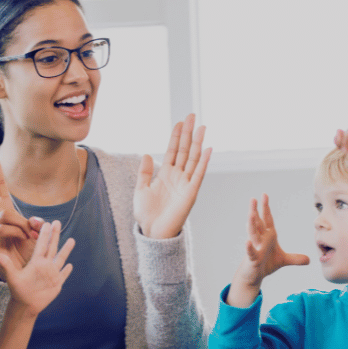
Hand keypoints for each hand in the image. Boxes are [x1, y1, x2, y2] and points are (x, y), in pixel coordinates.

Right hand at [0, 147, 43, 280]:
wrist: (21, 275)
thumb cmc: (26, 252)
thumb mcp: (35, 235)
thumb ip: (35, 225)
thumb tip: (36, 222)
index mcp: (3, 212)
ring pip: (4, 215)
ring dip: (21, 224)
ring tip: (29, 236)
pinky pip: (3, 229)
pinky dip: (18, 233)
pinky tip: (24, 239)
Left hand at [2, 219, 75, 314]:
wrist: (25, 305)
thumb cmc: (18, 291)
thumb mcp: (12, 276)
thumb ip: (6, 264)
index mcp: (36, 262)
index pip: (41, 245)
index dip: (43, 234)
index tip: (46, 222)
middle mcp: (45, 265)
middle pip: (52, 247)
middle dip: (55, 235)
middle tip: (57, 222)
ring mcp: (51, 274)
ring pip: (61, 259)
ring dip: (66, 250)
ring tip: (72, 240)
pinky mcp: (56, 283)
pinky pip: (63, 275)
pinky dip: (67, 270)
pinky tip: (70, 265)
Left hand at [134, 114, 212, 238]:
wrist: (153, 232)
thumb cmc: (147, 215)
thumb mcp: (140, 189)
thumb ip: (144, 172)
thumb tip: (146, 154)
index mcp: (165, 174)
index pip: (173, 150)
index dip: (176, 136)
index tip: (180, 122)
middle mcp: (177, 176)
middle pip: (184, 150)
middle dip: (188, 133)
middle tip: (192, 116)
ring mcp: (185, 183)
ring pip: (193, 158)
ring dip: (197, 142)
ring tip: (201, 127)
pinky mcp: (191, 192)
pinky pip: (198, 174)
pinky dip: (203, 161)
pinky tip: (207, 149)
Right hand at [238, 194, 309, 285]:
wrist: (254, 275)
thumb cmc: (266, 264)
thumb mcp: (283, 260)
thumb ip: (295, 258)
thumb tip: (309, 260)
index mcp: (268, 236)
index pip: (267, 220)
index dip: (266, 208)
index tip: (264, 195)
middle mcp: (260, 239)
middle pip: (257, 223)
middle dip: (255, 211)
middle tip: (254, 199)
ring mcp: (255, 248)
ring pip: (252, 234)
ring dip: (251, 224)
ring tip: (250, 214)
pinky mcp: (252, 259)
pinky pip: (251, 252)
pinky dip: (249, 247)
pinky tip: (247, 242)